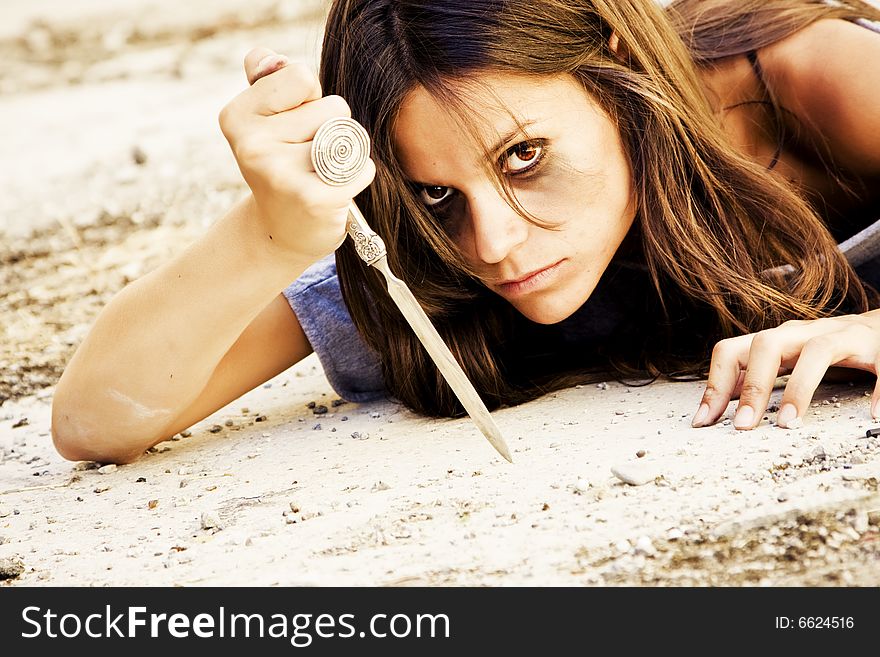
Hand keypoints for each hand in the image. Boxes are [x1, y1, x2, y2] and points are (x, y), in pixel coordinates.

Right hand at [218, 48, 374, 260]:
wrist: (282, 232)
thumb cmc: (281, 165)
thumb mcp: (265, 119)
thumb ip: (267, 79)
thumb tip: (268, 57)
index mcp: (237, 117)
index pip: (302, 76)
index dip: (310, 99)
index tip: (294, 126)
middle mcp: (253, 145)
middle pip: (334, 106)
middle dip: (332, 127)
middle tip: (308, 158)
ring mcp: (281, 173)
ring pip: (349, 135)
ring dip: (346, 153)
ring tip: (321, 174)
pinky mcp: (313, 199)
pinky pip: (362, 166)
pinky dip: (358, 177)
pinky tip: (334, 192)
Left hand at [691, 310, 879, 429]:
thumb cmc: (829, 347)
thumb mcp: (786, 358)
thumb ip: (755, 375)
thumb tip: (716, 401)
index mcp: (777, 339)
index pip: (732, 351)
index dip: (714, 384)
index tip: (704, 422)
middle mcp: (805, 333)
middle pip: (767, 345)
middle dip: (752, 386)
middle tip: (743, 427)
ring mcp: (842, 336)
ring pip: (817, 352)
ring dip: (800, 388)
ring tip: (789, 423)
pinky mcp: (878, 346)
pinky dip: (878, 390)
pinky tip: (873, 415)